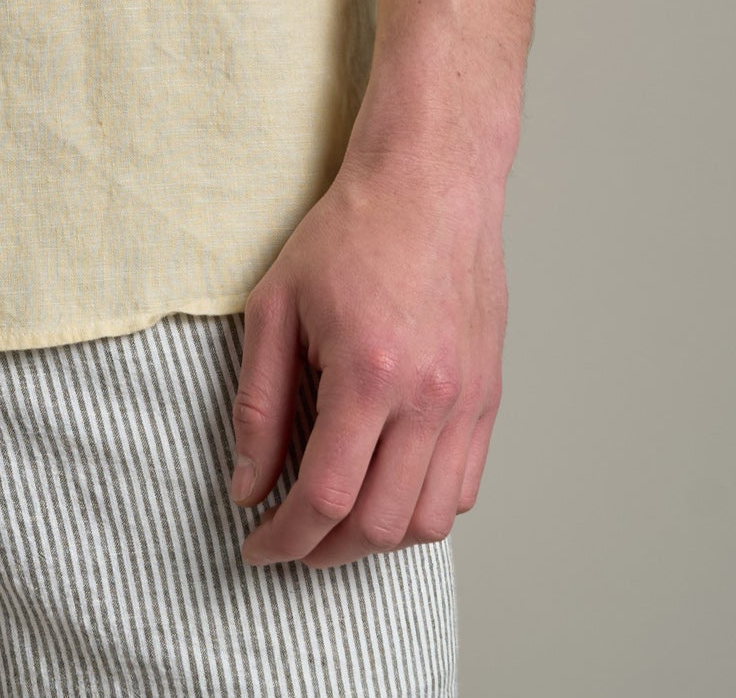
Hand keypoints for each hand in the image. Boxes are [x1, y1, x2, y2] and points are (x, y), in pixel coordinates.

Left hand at [227, 123, 506, 567]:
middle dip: (324, 551)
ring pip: (427, 521)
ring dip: (375, 540)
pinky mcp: (488, 399)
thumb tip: (246, 485)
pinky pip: (462, 490)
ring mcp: (467, 403)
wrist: (429, 184)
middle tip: (289, 542)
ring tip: (334, 523)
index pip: (326, 496)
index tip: (256, 546)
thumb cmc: (349, 234)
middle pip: (379, 525)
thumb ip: (259, 404)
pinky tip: (383, 489)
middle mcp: (428, 399)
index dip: (285, 537)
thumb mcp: (276, 306)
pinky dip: (421, 510)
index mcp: (369, 373)